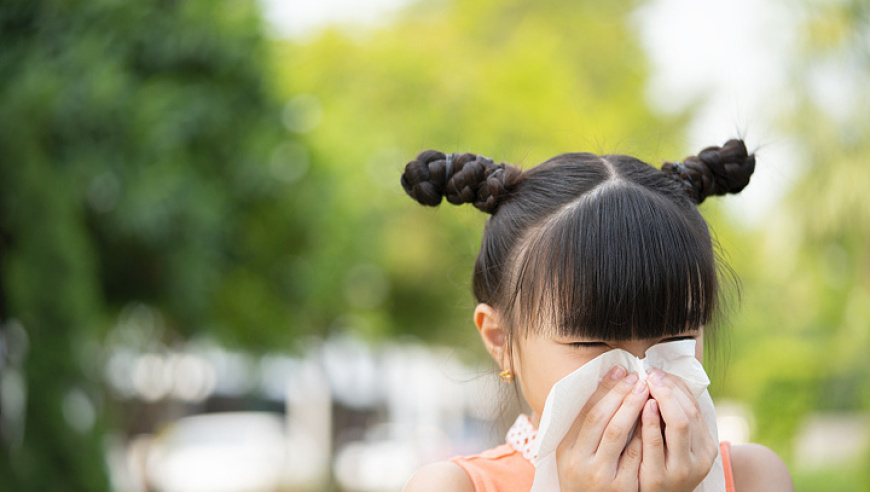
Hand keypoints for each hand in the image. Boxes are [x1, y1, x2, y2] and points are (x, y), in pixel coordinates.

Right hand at [556, 366, 649, 491]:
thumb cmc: (583, 477)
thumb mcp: (572, 453)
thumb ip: (581, 426)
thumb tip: (604, 386)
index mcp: (567, 451)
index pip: (586, 412)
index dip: (604, 389)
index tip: (620, 370)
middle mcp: (582, 464)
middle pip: (603, 420)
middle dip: (622, 394)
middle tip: (638, 377)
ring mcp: (604, 478)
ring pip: (620, 435)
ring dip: (635, 408)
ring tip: (648, 390)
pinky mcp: (624, 488)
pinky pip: (637, 455)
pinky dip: (645, 432)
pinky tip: (654, 416)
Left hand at [640, 368, 717, 491]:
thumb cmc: (663, 468)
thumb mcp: (678, 448)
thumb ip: (675, 421)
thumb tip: (662, 380)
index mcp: (706, 448)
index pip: (695, 408)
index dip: (677, 387)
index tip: (660, 372)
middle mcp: (699, 459)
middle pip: (689, 413)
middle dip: (670, 389)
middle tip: (652, 373)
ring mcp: (680, 470)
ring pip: (678, 425)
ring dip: (663, 399)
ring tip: (649, 382)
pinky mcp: (657, 478)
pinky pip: (655, 444)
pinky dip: (650, 421)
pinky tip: (643, 405)